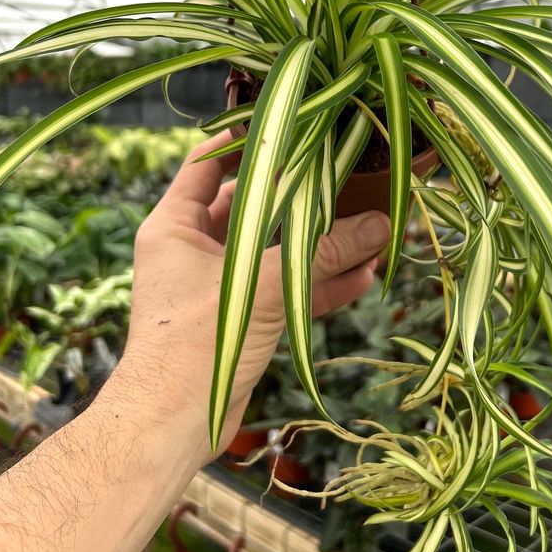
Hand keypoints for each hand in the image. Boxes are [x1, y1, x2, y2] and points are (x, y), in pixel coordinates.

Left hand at [109, 131, 389, 463]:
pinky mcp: (241, 319)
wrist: (172, 426)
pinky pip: (285, 289)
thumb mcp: (263, 283)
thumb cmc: (195, 343)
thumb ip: (322, 252)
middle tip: (343, 175)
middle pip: (254, 206)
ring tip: (368, 230)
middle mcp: (194, 249)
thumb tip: (380, 225)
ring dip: (318, 243)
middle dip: (299, 196)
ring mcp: (220, 285)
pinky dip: (319, 283)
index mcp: (175, 225)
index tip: (289, 124)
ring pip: (276, 251)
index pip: (207, 162)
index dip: (245, 140)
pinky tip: (363, 276)